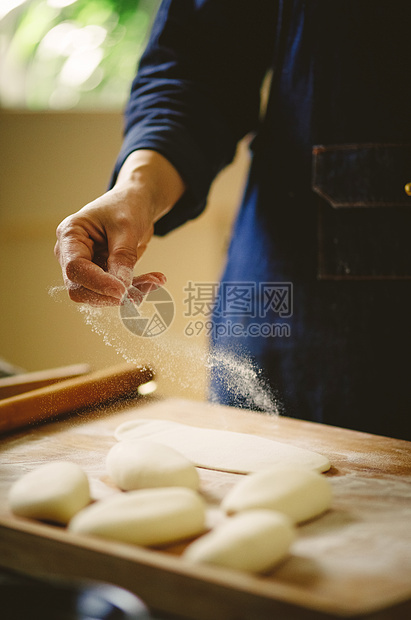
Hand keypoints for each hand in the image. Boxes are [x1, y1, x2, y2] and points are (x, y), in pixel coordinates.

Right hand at [54, 150, 184, 305]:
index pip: (75, 268)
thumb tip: (122, 289)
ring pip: (99, 295)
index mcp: (70, 235)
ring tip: (155, 280)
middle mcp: (71, 254)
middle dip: (110, 294)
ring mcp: (85, 267)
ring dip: (128, 293)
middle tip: (141, 291)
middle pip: (80, 289)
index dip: (98, 283)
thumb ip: (122, 258)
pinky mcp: (101, 275)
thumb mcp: (127, 228)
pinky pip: (115, 292)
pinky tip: (156, 280)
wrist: (136, 202)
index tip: (123, 291)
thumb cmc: (127, 206)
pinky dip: (135, 289)